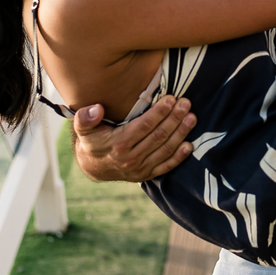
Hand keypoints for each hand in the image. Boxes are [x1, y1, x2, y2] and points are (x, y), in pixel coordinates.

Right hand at [71, 96, 196, 182]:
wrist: (93, 167)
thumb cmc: (92, 141)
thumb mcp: (83, 128)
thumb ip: (85, 118)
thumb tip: (96, 109)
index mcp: (118, 144)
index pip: (144, 126)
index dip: (159, 113)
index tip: (171, 99)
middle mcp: (131, 158)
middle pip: (158, 136)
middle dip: (175, 118)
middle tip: (186, 104)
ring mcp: (140, 168)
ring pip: (166, 149)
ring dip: (181, 133)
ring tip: (192, 117)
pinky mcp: (147, 175)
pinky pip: (166, 166)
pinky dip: (179, 157)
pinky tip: (189, 145)